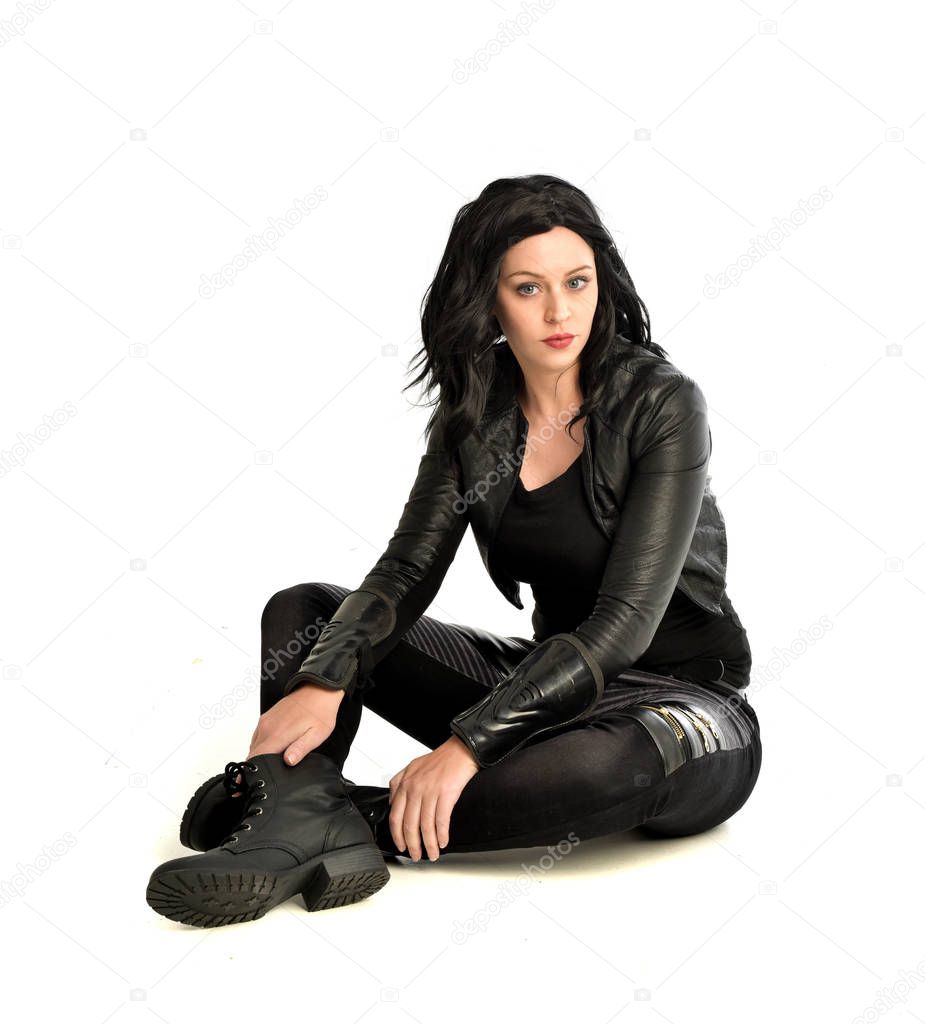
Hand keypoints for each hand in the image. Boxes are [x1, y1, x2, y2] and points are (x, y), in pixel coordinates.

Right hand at [229, 684, 343, 795]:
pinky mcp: (267, 718)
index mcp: (278, 734)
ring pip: (254, 746)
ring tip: (265, 768)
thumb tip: (288, 762)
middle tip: (256, 781)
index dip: (251, 773)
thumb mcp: (316, 734)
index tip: (248, 785)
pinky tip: (270, 752)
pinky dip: (260, 747)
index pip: (256, 758)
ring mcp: (266, 722)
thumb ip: (300, 749)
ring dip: (257, 757)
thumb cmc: (320, 712)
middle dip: (253, 768)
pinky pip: (258, 737)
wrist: (318, 689)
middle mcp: (267, 727)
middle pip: (252, 754)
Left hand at [388, 735, 480, 860]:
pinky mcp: (445, 793)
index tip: (401, 845)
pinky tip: (442, 842)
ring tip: (431, 853)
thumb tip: (393, 802)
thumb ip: (399, 784)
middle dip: (412, 845)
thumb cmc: (440, 759)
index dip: (397, 835)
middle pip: (409, 824)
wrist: (461, 751)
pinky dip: (441, 835)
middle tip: (415, 855)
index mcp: (405, 783)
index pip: (395, 815)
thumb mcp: (413, 767)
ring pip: (425, 826)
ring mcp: (430, 791)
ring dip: (428, 844)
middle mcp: (415, 788)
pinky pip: (441, 820)